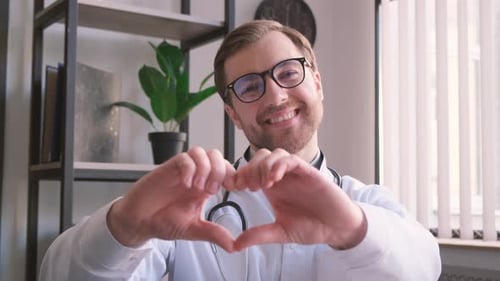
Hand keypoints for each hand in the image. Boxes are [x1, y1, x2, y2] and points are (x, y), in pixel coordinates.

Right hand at [107, 147, 235, 251]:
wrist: (138, 221)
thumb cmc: (163, 221)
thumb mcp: (194, 229)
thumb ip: (214, 234)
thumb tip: (234, 246)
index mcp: (205, 187)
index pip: (226, 169)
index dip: (233, 175)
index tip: (232, 190)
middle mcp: (195, 176)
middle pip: (216, 155)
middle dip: (219, 170)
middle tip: (211, 190)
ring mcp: (182, 171)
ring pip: (201, 152)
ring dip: (205, 168)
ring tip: (198, 187)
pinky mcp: (168, 169)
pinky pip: (183, 158)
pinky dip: (189, 168)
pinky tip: (186, 183)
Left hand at [224, 148, 366, 250]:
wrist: (338, 228)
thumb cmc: (313, 226)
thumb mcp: (280, 232)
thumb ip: (259, 234)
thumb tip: (236, 244)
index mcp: (273, 187)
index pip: (251, 170)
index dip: (239, 174)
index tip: (233, 187)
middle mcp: (283, 177)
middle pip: (259, 158)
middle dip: (249, 169)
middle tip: (248, 186)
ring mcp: (296, 173)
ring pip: (274, 154)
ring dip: (263, 166)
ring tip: (262, 185)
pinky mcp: (309, 173)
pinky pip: (292, 160)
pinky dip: (280, 165)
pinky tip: (274, 179)